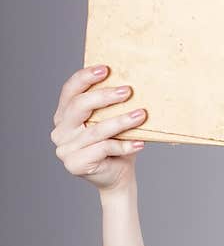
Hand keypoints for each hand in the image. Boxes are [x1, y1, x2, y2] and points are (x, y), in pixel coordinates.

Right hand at [50, 64, 147, 194]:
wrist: (119, 177)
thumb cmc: (117, 145)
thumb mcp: (112, 121)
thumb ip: (111, 106)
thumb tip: (130, 82)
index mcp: (64, 115)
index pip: (69, 91)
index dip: (85, 78)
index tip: (105, 68)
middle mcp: (60, 130)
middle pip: (79, 107)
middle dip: (104, 96)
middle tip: (128, 91)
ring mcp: (65, 148)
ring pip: (95, 130)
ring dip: (121, 121)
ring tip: (141, 115)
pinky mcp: (75, 164)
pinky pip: (103, 149)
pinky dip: (124, 146)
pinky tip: (140, 143)